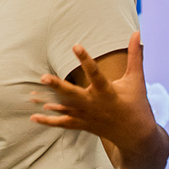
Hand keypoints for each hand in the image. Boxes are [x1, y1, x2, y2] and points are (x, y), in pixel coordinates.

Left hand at [30, 32, 161, 152]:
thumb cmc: (136, 104)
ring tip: (31, 96)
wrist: (136, 135)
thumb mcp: (136, 80)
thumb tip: (136, 33)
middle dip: (58, 87)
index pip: (96, 74)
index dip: (86, 60)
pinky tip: (34, 116)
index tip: (76, 45)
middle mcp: (95, 104)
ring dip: (47, 103)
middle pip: (74, 95)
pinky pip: (64, 123)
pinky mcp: (82, 124)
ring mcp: (87, 116)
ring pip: (64, 109)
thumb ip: (134, 56)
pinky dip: (49, 121)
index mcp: (107, 92)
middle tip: (43, 77)